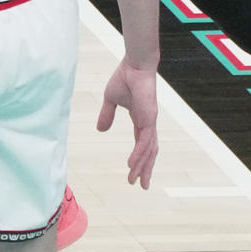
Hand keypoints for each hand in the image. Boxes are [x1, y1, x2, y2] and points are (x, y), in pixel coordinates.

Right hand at [97, 59, 158, 188]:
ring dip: (142, 166)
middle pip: (149, 152)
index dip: (139, 159)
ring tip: (135, 181)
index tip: (134, 173)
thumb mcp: (110, 100)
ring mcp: (150, 122)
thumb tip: (100, 130)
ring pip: (148, 150)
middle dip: (145, 169)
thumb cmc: (124, 78)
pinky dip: (139, 155)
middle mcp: (148, 124)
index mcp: (141, 120)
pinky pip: (144, 141)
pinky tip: (132, 165)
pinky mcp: (148, 119)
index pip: (142, 144)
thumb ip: (107, 116)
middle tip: (141, 185)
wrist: (134, 66)